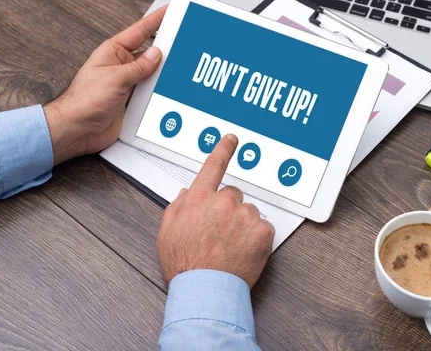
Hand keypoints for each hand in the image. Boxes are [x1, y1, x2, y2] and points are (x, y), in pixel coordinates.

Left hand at [44, 6, 167, 164]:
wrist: (77, 130)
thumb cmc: (83, 101)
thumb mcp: (115, 78)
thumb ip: (138, 66)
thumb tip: (156, 54)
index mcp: (113, 52)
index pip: (139, 31)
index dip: (156, 20)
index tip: (170, 11)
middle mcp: (122, 67)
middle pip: (150, 54)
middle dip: (166, 49)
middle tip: (184, 42)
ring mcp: (129, 85)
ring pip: (154, 75)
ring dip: (164, 76)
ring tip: (179, 70)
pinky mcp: (133, 102)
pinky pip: (152, 94)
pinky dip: (161, 94)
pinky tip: (170, 92)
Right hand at [156, 134, 274, 287]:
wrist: (206, 290)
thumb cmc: (185, 265)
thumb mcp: (167, 233)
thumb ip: (177, 208)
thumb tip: (187, 195)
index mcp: (199, 199)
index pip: (213, 167)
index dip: (223, 150)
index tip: (231, 139)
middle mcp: (223, 202)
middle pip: (233, 195)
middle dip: (229, 209)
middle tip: (221, 232)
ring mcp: (245, 216)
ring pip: (249, 212)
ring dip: (243, 224)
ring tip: (231, 246)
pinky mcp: (263, 231)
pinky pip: (263, 228)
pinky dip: (257, 238)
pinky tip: (243, 251)